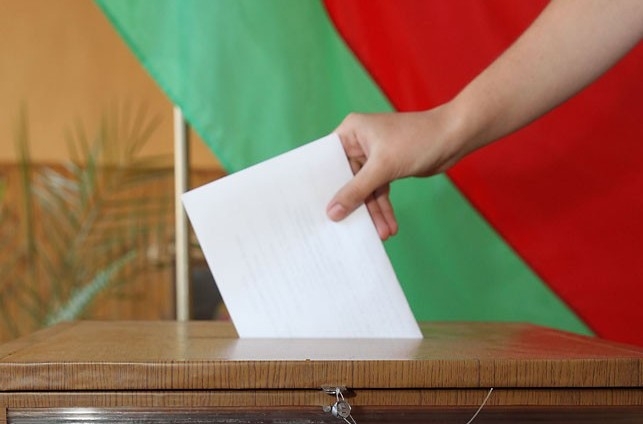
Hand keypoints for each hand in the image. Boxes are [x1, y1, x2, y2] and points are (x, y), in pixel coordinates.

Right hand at [326, 107, 463, 239]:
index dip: (322, 185)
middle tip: (347, 228)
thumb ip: (356, 191)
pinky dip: (384, 209)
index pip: (328, 161)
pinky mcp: (387, 168)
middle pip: (347, 180)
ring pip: (365, 190)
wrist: (453, 137)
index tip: (314, 209)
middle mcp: (358, 143)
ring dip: (373, 212)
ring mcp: (372, 157)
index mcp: (350, 131)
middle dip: (353, 205)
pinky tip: (389, 226)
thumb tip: (333, 212)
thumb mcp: (383, 168)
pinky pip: (379, 192)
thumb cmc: (417, 140)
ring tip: (380, 233)